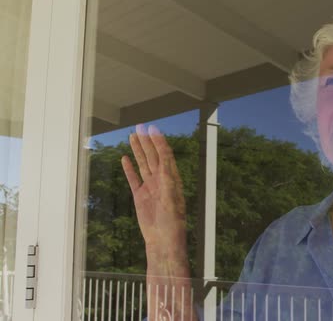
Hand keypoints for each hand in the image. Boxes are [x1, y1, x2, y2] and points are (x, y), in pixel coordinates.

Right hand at [121, 124, 186, 255]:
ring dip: (138, 150)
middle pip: (153, 156)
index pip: (165, 155)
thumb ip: (168, 182)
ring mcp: (150, 187)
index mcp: (172, 179)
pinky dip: (129, 168)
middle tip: (140, 127)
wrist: (162, 240)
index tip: (152, 129)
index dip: (159, 142)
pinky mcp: (140, 196)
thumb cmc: (172, 223)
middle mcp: (161, 181)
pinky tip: (125, 158)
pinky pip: (134, 178)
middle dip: (147, 141)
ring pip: (143, 164)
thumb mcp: (171, 200)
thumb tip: (166, 164)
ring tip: (133, 136)